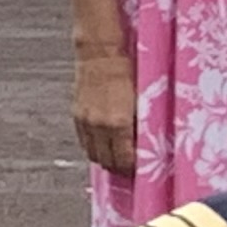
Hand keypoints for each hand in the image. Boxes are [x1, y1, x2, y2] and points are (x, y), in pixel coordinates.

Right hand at [71, 44, 136, 176]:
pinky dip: (94, 146)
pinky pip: (84, 141)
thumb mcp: (143, 101)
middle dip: (119, 168)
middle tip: (132, 169)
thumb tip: (150, 144)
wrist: (100, 54)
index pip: (124, 159)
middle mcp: (98, 125)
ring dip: (105, 159)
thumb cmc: (130, 73)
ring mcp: (85, 120)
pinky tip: (105, 143)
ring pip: (92, 153)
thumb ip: (143, 125)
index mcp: (118, 123)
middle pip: (106, 161)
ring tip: (118, 158)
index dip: (133, 169)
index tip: (143, 171)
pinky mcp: (76, 114)